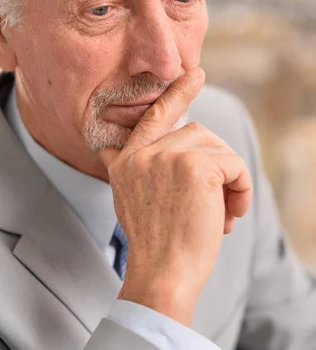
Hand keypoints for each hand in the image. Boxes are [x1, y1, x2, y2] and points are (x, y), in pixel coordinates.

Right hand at [99, 67, 252, 325]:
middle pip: (197, 134)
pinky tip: (231, 215)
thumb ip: (125, 168)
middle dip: (216, 163)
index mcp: (127, 160)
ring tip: (224, 215)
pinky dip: (241, 190)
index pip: (155, 117)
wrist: (162, 274)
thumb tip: (108, 148)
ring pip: (218, 149)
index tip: (195, 74)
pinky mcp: (196, 165)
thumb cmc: (154, 246)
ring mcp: (167, 155)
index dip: (177, 94)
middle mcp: (143, 152)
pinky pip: (233, 165)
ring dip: (229, 181)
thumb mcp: (127, 200)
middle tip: (220, 206)